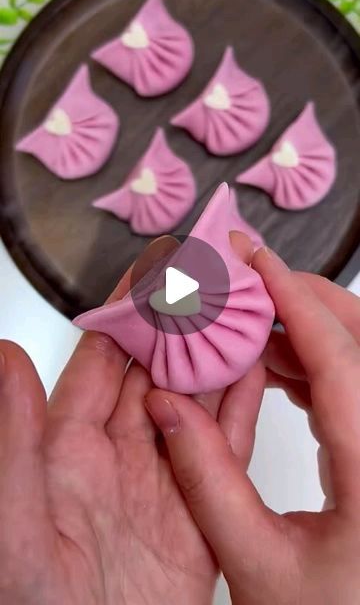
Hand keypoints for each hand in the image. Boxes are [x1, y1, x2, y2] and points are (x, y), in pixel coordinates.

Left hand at [0, 237, 217, 604]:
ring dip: (216, 361)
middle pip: (156, 374)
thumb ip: (15, 438)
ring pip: (195, 404)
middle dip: (180, 329)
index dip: (126, 318)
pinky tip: (255, 375)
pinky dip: (243, 412)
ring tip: (238, 317)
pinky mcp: (199, 514)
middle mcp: (118, 454)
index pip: (103, 362)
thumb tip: (4, 356)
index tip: (149, 276)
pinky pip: (226, 453)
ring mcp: (162, 481)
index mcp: (68, 447)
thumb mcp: (15, 519)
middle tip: (205, 285)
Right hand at [146, 248, 359, 604]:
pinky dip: (313, 364)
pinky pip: (351, 386)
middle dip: (305, 299)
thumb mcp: (255, 561)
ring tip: (246, 323)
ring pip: (357, 359)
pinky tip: (272, 367)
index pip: (340, 360)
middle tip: (247, 279)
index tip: (255, 260)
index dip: (295, 301)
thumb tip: (165, 405)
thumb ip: (206, 479)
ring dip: (304, 331)